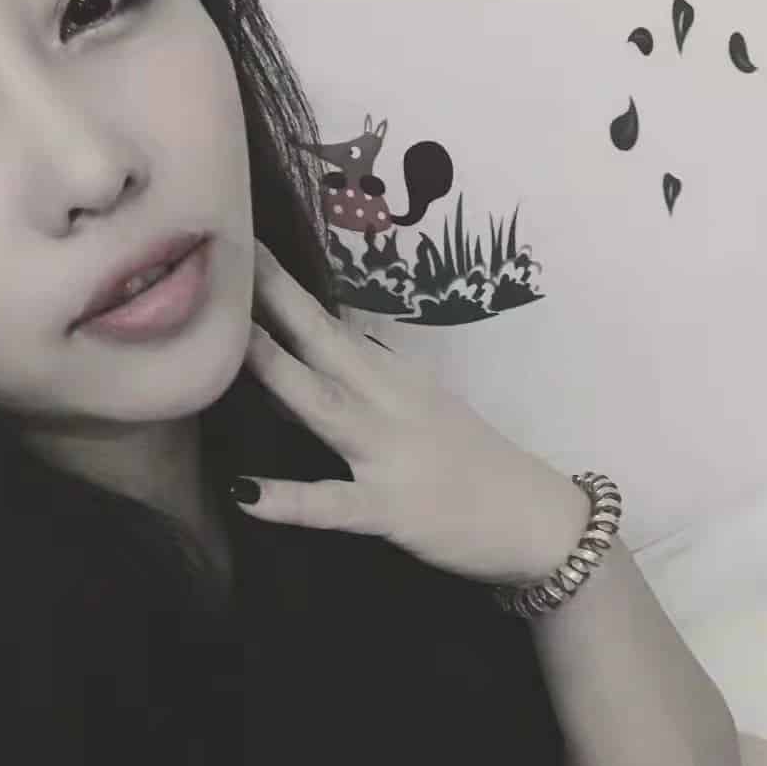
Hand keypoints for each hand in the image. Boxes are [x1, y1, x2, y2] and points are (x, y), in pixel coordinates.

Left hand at [235, 238, 590, 586]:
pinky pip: (331, 505)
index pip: (330, 324)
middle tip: (227, 256)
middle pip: (324, 342)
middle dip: (274, 300)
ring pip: (323, 405)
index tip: (242, 243)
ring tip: (226, 345)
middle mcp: (390, 401)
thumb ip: (358, 389)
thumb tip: (293, 364)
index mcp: (395, 376)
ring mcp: (389, 452)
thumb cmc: (474, 468)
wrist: (540, 521)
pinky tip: (244, 492)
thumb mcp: (418, 412)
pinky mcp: (389, 509)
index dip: (284, 287)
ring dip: (276, 371)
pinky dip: (288, 499)